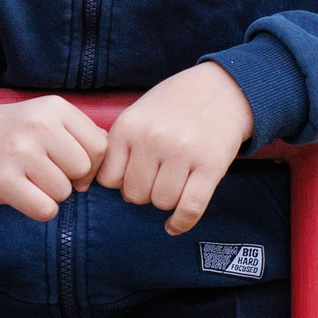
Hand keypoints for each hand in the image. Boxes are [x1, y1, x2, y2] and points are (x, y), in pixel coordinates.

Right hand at [0, 94, 108, 221]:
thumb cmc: (5, 133)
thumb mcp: (42, 118)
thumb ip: (78, 135)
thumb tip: (109, 165)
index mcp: (53, 107)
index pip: (100, 146)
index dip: (89, 162)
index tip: (66, 162)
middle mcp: (38, 125)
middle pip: (84, 170)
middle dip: (70, 178)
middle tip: (43, 172)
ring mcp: (20, 152)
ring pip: (64, 192)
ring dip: (49, 193)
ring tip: (26, 178)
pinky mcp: (4, 180)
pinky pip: (45, 209)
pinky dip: (37, 208)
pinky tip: (20, 193)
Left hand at [99, 61, 253, 233]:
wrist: (220, 90)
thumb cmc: (172, 107)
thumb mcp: (136, 115)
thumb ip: (119, 145)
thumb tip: (98, 182)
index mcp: (128, 127)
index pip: (108, 178)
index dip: (117, 184)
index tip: (129, 178)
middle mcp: (152, 139)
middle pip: (134, 194)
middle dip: (141, 193)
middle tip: (153, 180)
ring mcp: (182, 153)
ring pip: (161, 201)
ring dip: (164, 200)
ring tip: (170, 184)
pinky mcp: (210, 165)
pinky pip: (190, 207)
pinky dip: (181, 222)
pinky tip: (173, 226)